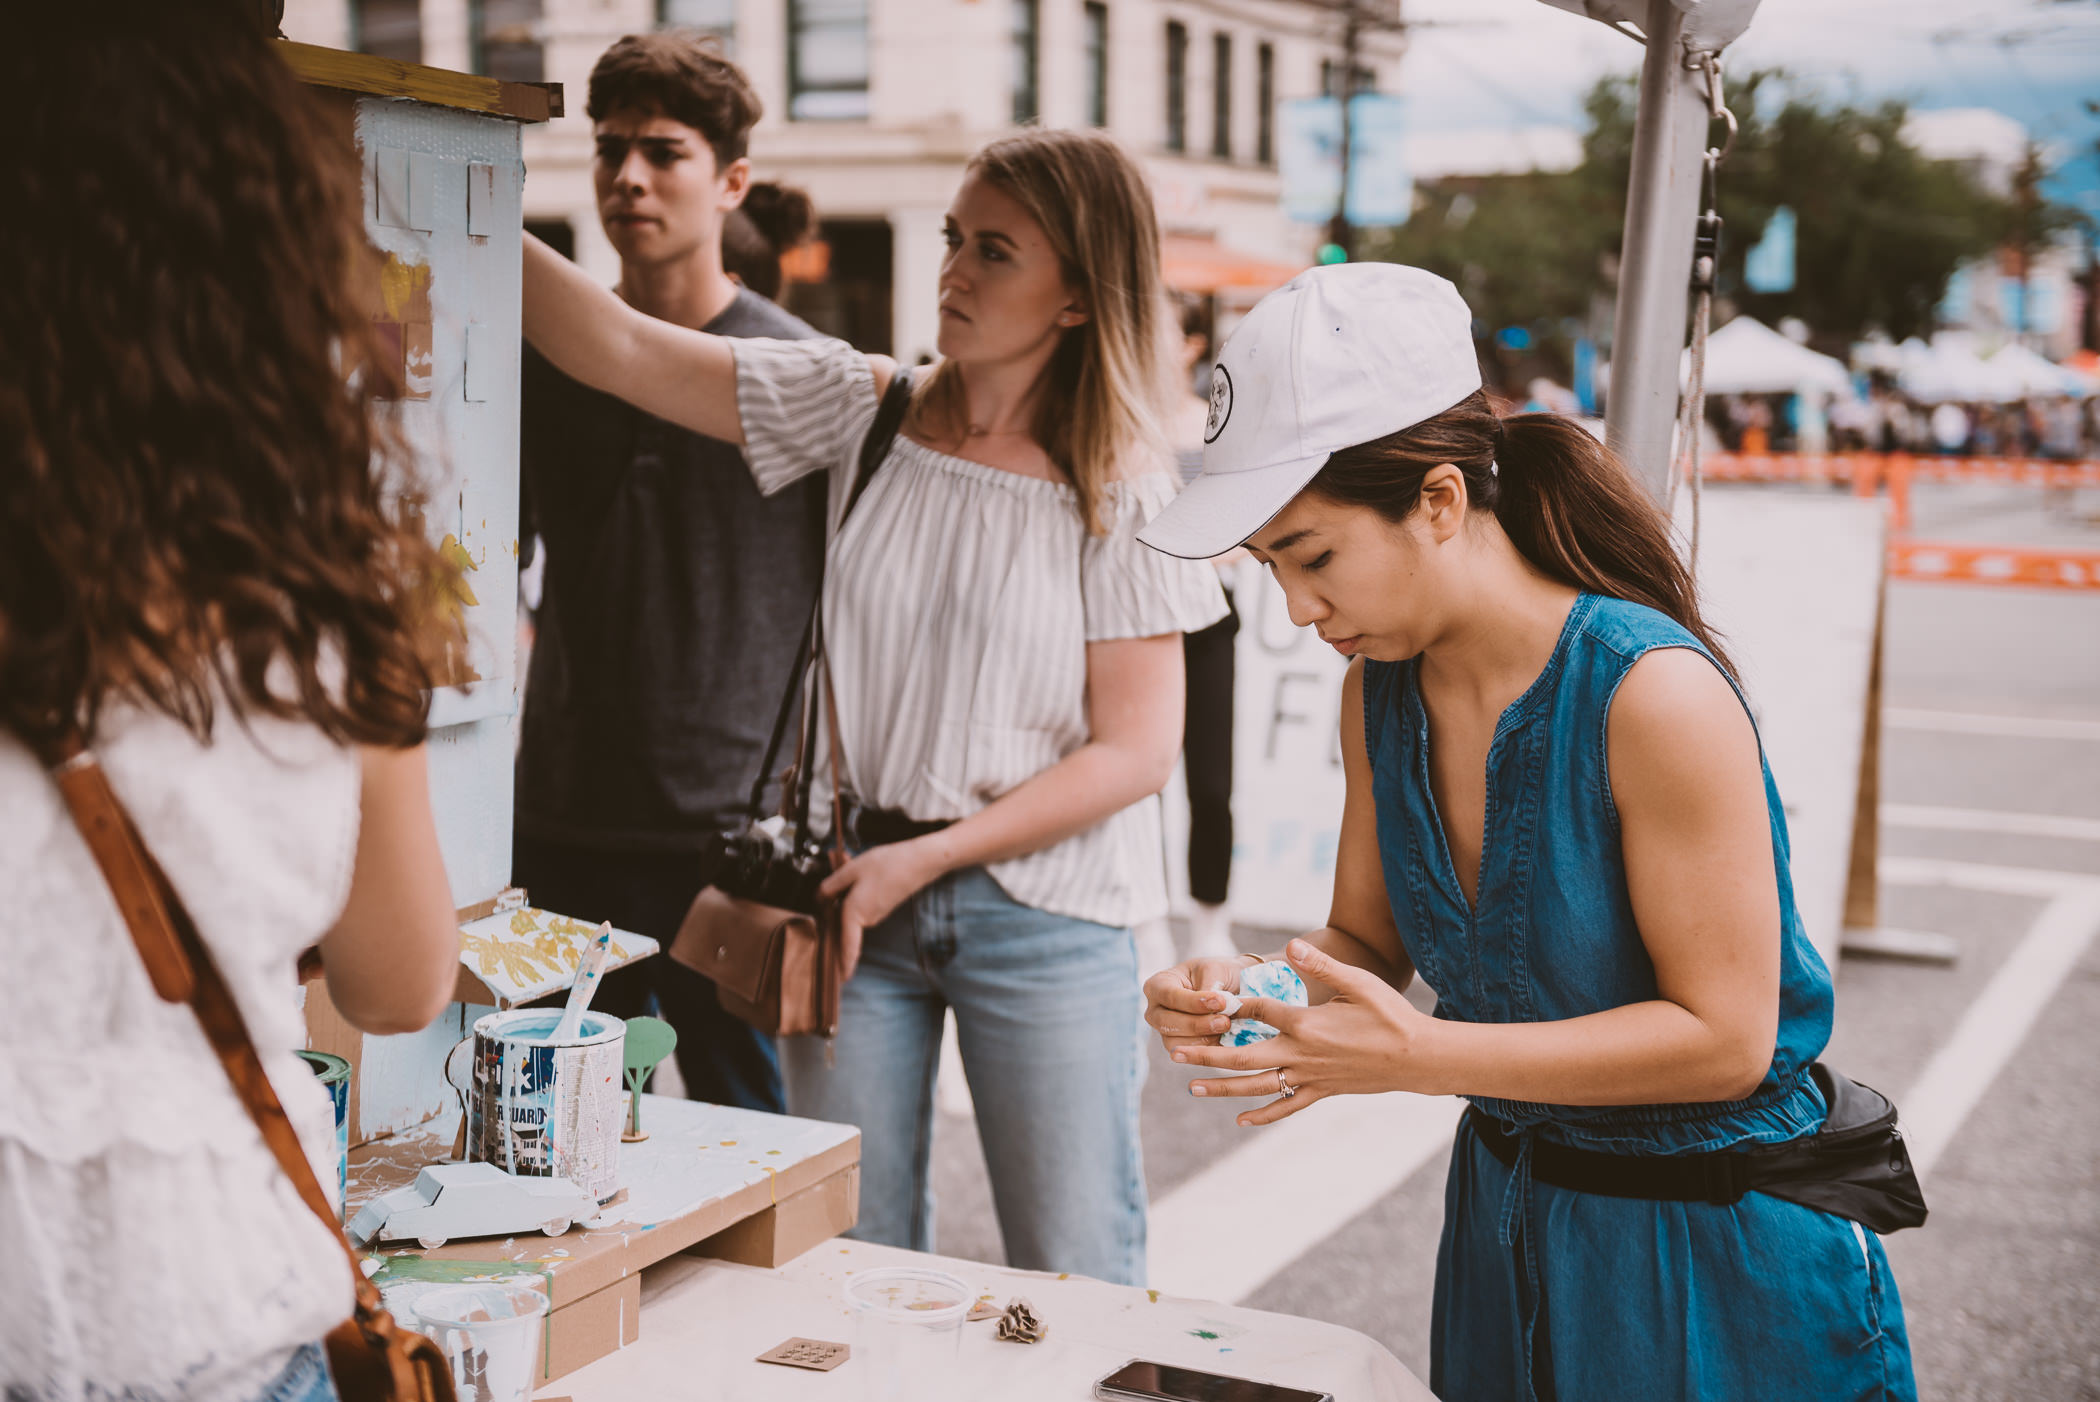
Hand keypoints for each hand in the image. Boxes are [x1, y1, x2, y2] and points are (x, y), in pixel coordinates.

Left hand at [818, 839, 942, 979]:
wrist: (919, 861)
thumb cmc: (888, 865)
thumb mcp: (851, 870)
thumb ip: (830, 886)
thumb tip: (820, 898)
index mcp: (856, 913)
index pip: (846, 946)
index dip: (842, 964)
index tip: (839, 979)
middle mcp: (867, 918)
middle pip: (842, 920)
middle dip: (833, 904)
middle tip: (828, 880)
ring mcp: (877, 913)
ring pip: (851, 908)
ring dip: (844, 893)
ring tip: (844, 866)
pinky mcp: (883, 905)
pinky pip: (861, 902)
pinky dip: (855, 890)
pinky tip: (857, 871)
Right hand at [1143, 953, 1259, 1055]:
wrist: (1230, 986)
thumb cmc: (1218, 973)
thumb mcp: (1214, 970)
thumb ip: (1210, 986)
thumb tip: (1212, 1005)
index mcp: (1158, 984)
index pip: (1169, 996)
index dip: (1193, 1002)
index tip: (1220, 1002)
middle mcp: (1155, 1009)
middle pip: (1166, 1022)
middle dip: (1197, 1024)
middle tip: (1225, 1021)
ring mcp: (1165, 1030)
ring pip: (1175, 1042)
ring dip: (1202, 1039)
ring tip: (1226, 1028)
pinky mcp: (1178, 1045)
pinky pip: (1186, 1054)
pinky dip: (1206, 1049)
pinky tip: (1224, 1040)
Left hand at [1171, 938, 1430, 1125]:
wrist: (1417, 1057)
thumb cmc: (1390, 1014)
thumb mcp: (1358, 982)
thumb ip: (1321, 964)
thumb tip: (1289, 945)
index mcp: (1306, 1023)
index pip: (1258, 1011)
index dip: (1233, 1004)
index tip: (1209, 1001)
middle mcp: (1302, 1054)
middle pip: (1243, 1057)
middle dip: (1207, 1055)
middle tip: (1174, 1054)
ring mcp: (1310, 1077)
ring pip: (1258, 1086)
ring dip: (1223, 1088)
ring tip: (1192, 1088)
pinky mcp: (1321, 1092)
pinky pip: (1286, 1106)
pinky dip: (1262, 1114)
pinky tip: (1240, 1119)